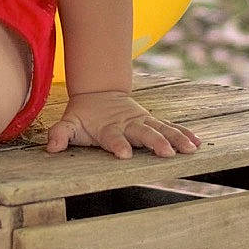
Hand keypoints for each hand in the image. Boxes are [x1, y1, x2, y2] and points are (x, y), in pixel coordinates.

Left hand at [43, 91, 201, 158]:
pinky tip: (197, 143)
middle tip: (166, 153)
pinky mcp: (152, 122)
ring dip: (176, 139)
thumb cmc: (84, 116)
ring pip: (161, 129)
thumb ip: (60, 134)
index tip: (124, 154)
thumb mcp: (69, 123)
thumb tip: (51, 147)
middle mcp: (128, 124)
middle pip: (143, 133)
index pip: (112, 137)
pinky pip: (170, 128)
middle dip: (155, 142)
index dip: (117, 145)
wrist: (99, 93)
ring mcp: (142, 122)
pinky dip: (183, 134)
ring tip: (190, 149)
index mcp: (108, 128)